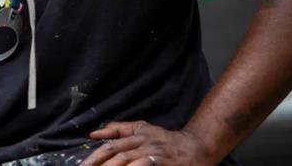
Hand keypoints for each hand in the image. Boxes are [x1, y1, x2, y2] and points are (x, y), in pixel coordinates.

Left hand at [80, 120, 211, 165]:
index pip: (110, 144)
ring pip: (125, 159)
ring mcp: (153, 151)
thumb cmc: (167, 141)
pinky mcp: (162, 161)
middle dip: (97, 163)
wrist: (197, 147)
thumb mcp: (143, 129)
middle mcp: (143, 141)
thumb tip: (94, 133)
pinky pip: (142, 165)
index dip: (95, 155)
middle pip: (115, 152)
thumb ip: (120, 129)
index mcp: (136, 133)